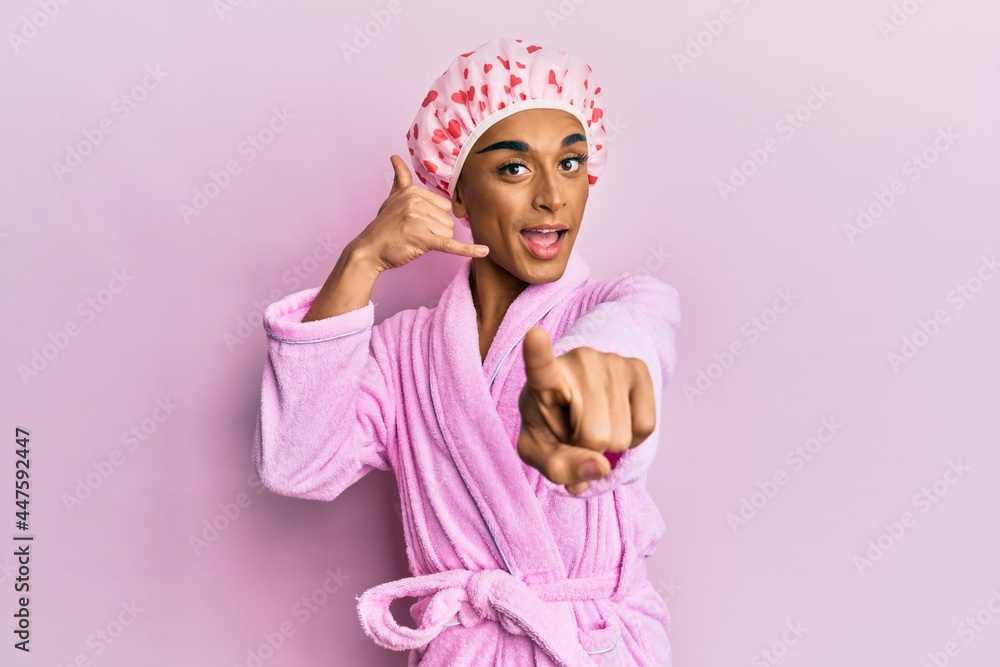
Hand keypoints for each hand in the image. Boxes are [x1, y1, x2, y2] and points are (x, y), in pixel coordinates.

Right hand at [355, 155, 488, 273]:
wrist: (369, 249)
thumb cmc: (384, 226)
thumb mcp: (392, 198)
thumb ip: (400, 178)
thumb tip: (395, 157)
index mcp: (414, 191)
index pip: (444, 207)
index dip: (434, 219)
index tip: (416, 223)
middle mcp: (417, 202)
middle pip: (448, 221)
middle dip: (435, 232)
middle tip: (413, 234)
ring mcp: (419, 220)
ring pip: (447, 234)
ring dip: (434, 242)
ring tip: (414, 240)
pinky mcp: (423, 239)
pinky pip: (451, 244)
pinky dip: (468, 249)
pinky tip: (484, 251)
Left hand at [516, 326, 656, 495]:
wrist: (578, 401)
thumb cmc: (552, 424)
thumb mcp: (540, 452)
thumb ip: (559, 467)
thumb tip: (601, 467)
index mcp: (543, 380)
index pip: (540, 365)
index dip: (537, 353)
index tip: (534, 334)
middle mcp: (579, 361)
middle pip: (595, 436)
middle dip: (589, 448)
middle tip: (576, 432)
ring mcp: (611, 361)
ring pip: (622, 435)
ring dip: (610, 443)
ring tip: (594, 424)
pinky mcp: (638, 368)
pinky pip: (646, 426)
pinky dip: (633, 438)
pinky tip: (617, 420)